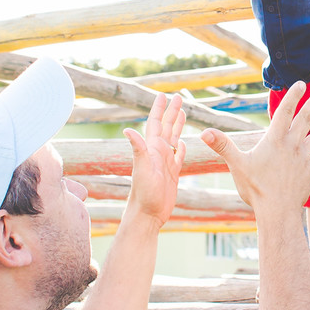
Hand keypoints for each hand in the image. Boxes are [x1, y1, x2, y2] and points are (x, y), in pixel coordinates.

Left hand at [122, 94, 186, 225]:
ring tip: (182, 113)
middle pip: (166, 127)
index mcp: (152, 148)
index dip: (159, 109)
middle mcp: (158, 153)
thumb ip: (138, 149)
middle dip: (172, 112)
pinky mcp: (172, 173)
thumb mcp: (142, 168)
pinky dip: (181, 147)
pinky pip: (178, 156)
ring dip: (177, 125)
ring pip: (173, 139)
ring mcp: (166, 163)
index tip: (164, 95)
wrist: (148, 214)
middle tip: (178, 97)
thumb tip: (127, 130)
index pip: (156, 123)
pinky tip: (182, 143)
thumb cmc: (144, 193)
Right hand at [200, 82, 309, 213]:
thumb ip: (223, 146)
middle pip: (306, 120)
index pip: (284, 112)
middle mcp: (292, 146)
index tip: (301, 83)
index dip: (293, 97)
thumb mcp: (236, 165)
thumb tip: (204, 132)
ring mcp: (304, 159)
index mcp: (275, 141)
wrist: (277, 212)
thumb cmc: (256, 189)